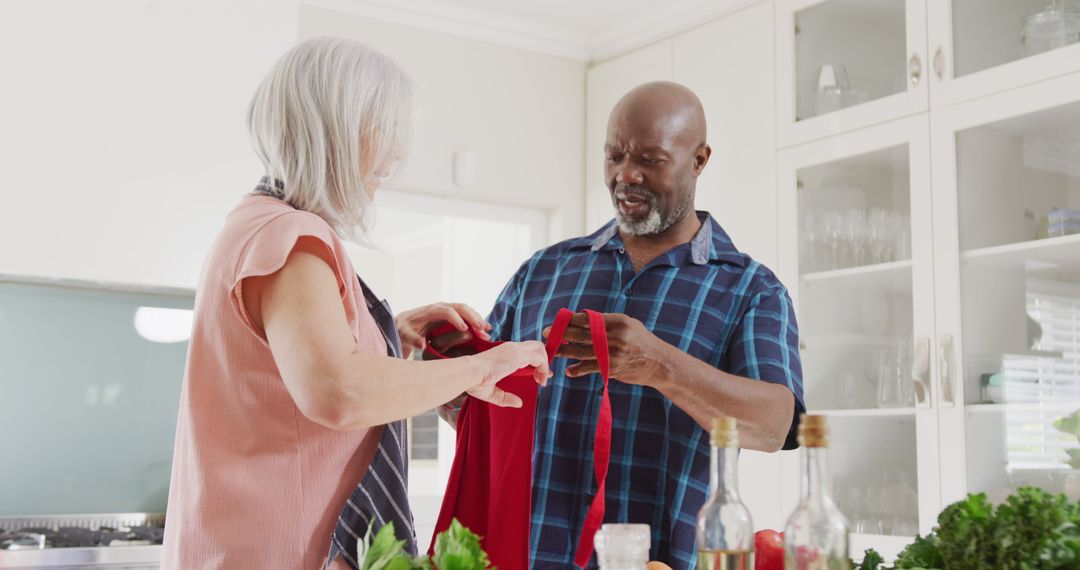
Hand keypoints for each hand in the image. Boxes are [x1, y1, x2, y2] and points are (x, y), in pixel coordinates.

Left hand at [395, 302, 489, 357]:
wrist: (403, 323)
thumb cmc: (402, 329)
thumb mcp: (403, 334)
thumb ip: (411, 339)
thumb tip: (421, 345)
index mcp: (429, 310)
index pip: (446, 311)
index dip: (457, 319)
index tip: (465, 330)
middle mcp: (440, 307)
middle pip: (460, 307)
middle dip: (473, 317)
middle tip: (483, 329)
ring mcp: (447, 309)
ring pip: (466, 310)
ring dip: (477, 319)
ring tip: (487, 330)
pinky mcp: (451, 315)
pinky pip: (466, 315)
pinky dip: (475, 321)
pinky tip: (484, 329)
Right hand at [468, 341, 550, 407]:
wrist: (469, 373)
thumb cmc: (474, 381)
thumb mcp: (492, 392)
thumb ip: (505, 398)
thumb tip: (519, 403)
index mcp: (504, 353)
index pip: (526, 352)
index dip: (536, 362)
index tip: (539, 376)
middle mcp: (511, 348)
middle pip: (536, 346)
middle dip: (544, 359)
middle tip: (543, 378)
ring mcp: (515, 350)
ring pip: (540, 348)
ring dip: (545, 364)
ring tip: (542, 381)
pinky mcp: (518, 355)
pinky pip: (539, 357)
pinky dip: (544, 367)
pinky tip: (540, 380)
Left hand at [543, 312, 664, 385]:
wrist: (658, 363)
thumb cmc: (641, 341)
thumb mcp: (628, 324)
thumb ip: (606, 322)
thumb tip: (581, 319)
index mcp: (617, 321)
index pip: (588, 318)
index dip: (571, 319)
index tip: (560, 320)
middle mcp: (614, 336)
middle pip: (581, 334)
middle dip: (561, 333)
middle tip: (547, 332)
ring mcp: (612, 353)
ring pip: (581, 351)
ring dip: (564, 351)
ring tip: (553, 350)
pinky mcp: (611, 368)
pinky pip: (589, 368)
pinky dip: (577, 369)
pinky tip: (569, 370)